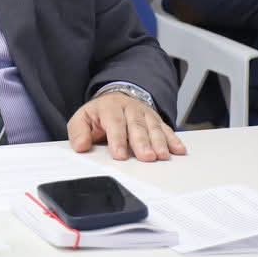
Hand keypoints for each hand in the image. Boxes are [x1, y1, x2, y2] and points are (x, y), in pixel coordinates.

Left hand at [68, 91, 185, 162]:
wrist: (116, 99)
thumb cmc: (99, 115)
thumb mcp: (82, 119)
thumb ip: (78, 132)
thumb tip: (80, 146)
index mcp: (109, 107)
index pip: (114, 123)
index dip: (117, 140)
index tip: (120, 155)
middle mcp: (130, 109)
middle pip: (137, 126)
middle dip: (142, 142)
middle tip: (147, 157)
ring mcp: (145, 114)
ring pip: (153, 127)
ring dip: (160, 142)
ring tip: (162, 156)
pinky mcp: (156, 120)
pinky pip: (166, 129)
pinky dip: (173, 140)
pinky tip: (179, 150)